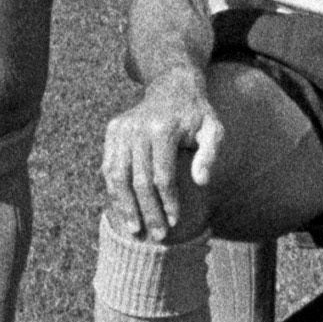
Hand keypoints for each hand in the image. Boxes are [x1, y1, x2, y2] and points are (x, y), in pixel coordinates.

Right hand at [100, 71, 218, 240]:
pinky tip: (123, 209)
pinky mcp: (112, 131)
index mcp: (163, 129)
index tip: (174, 221)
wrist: (173, 87)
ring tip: (134, 230)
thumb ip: (211, 153)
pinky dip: (114, 191)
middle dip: (148, 211)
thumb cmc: (198, 115)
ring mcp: (121, 129)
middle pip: (138, 180)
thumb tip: (201, 181)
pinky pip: (108, 167)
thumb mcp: (214, 129)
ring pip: (117, 177)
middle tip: (156, 235)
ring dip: (124, 206)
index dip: (167, 202)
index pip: (162, 176)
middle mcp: (137, 129)